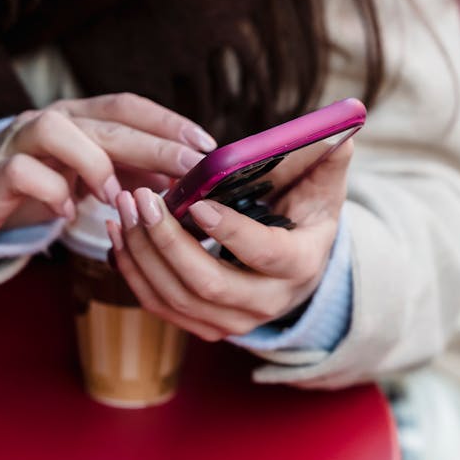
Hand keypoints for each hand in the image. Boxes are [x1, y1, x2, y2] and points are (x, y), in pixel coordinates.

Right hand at [0, 94, 216, 239]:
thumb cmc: (45, 185)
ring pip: (56, 130)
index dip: (167, 121)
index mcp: (79, 116)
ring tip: (117, 197)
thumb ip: (133, 172)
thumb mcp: (95, 176)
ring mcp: (19, 142)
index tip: (205, 145)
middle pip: (105, 121)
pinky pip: (24, 171)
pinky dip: (51, 191)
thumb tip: (186, 179)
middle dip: (152, 145)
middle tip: (189, 171)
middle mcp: (51, 120)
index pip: (127, 106)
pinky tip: (68, 213)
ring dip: (95, 163)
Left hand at [107, 139, 352, 340]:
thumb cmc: (305, 216)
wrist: (295, 266)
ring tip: (123, 209)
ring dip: (142, 254)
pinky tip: (118, 234)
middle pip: (208, 284)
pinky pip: (160, 305)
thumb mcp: (323, 189)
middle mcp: (266, 304)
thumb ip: (328, 161)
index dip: (230, 231)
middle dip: (167, 241)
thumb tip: (341, 133)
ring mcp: (233, 322)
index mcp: (299, 265)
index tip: (196, 202)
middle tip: (140, 198)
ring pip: (176, 298)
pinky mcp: (203, 325)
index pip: (264, 253)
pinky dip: (133, 271)